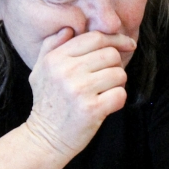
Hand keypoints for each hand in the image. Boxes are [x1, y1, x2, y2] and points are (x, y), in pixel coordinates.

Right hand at [24, 28, 135, 155]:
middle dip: (115, 66)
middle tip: (107, 79)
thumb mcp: (40, 71)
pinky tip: (106, 105)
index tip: (128, 45)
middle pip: (111, 54)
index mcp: (56, 58)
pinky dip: (117, 100)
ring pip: (119, 74)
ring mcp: (79, 90)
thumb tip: (69, 29)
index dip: (116, 39)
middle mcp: (66, 71)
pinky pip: (120, 94)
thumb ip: (51, 46)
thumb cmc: (46, 103)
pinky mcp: (92, 109)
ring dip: (117, 84)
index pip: (95, 38)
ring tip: (104, 92)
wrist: (44, 139)